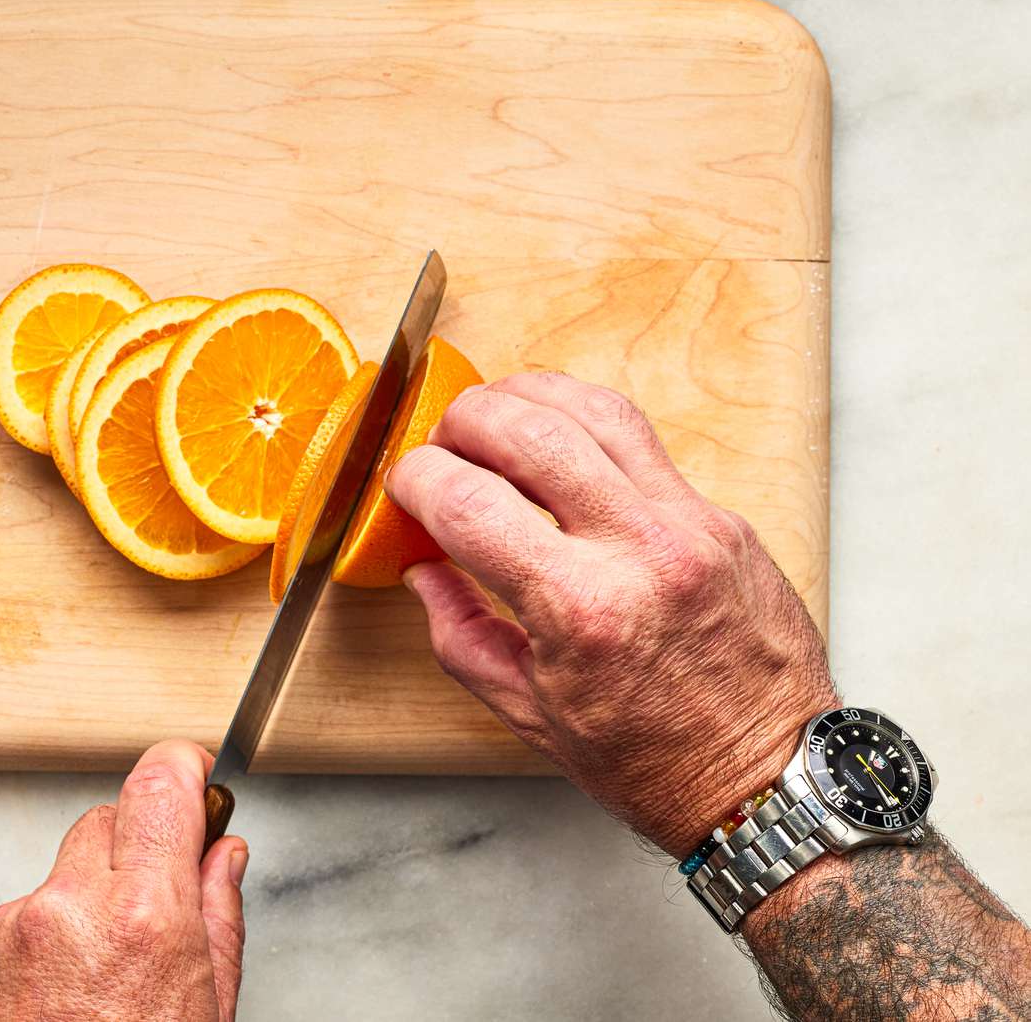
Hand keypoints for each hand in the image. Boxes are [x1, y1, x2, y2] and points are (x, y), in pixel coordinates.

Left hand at [0, 740, 247, 1021]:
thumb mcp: (210, 1011)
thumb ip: (217, 917)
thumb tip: (222, 854)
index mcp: (141, 919)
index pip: (157, 788)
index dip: (181, 770)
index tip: (192, 774)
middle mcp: (68, 910)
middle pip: (106, 821)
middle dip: (137, 848)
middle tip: (157, 902)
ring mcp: (10, 931)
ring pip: (61, 871)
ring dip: (87, 899)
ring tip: (104, 978)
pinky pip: (21, 916)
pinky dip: (46, 938)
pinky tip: (64, 995)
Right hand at [386, 372, 838, 855]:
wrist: (769, 778)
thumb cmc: (652, 761)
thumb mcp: (529, 713)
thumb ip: (460, 633)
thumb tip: (423, 570)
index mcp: (579, 609)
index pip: (469, 503)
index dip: (418, 479)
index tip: (405, 484)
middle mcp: (638, 550)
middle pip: (529, 430)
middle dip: (465, 421)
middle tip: (443, 441)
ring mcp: (690, 524)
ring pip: (596, 410)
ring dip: (528, 396)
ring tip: (494, 413)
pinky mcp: (721, 518)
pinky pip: (644, 441)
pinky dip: (587, 424)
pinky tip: (559, 437)